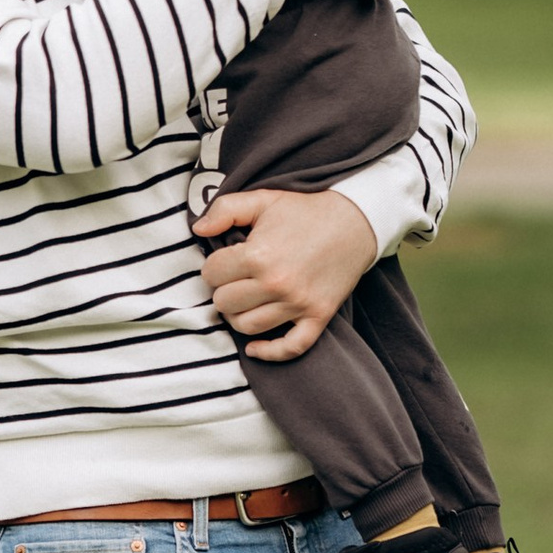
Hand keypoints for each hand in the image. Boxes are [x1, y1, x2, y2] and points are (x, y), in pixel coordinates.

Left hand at [194, 184, 381, 359]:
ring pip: (247, 327)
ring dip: (238, 316)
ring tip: (243, 300)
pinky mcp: (318, 316)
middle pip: (224, 303)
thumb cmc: (304, 211)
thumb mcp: (262, 199)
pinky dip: (270, 353)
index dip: (213, 266)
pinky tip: (255, 347)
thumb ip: (225, 209)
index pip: (211, 274)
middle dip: (223, 289)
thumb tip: (198, 230)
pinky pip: (291, 347)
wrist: (354, 222)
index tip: (225, 260)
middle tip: (234, 279)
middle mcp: (277, 283)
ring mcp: (298, 303)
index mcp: (259, 255)